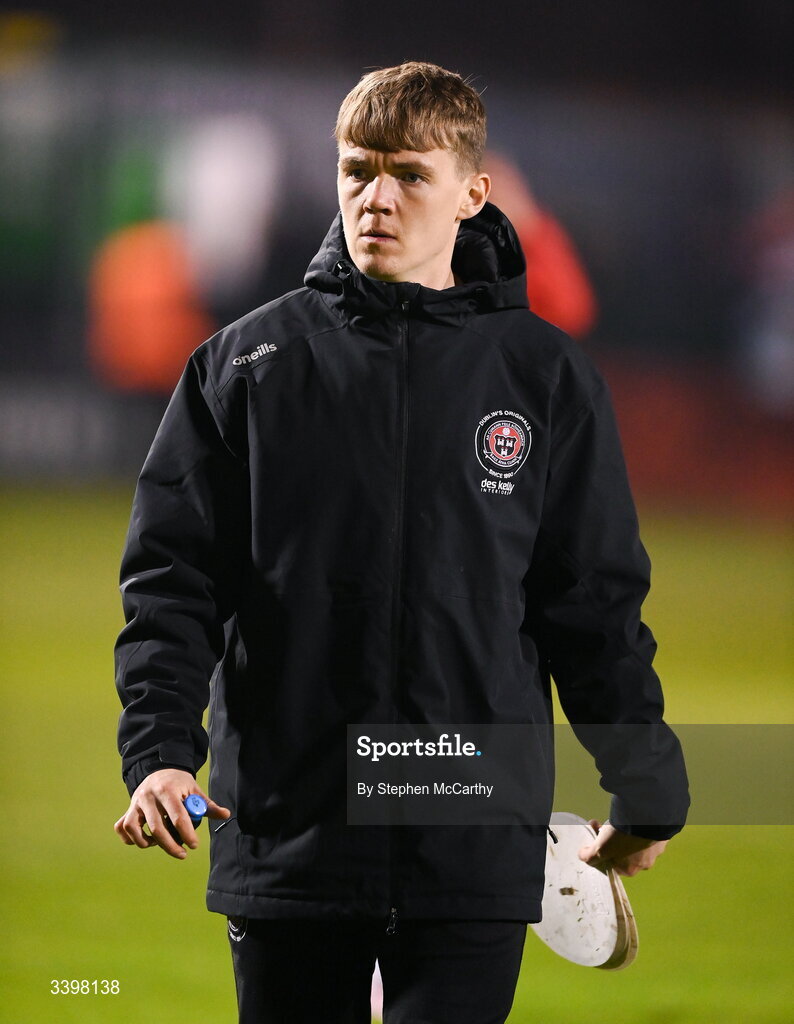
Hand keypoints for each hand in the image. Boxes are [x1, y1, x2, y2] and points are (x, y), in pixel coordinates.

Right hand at [114, 769, 230, 859]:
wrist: (160, 770)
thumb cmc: (179, 783)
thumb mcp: (194, 790)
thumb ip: (208, 805)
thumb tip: (226, 815)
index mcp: (167, 790)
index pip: (177, 816)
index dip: (186, 833)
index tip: (194, 845)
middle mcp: (148, 796)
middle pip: (156, 827)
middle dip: (170, 845)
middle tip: (182, 854)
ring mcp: (135, 803)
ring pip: (134, 829)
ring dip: (146, 842)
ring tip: (160, 844)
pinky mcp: (128, 809)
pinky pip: (122, 827)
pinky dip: (130, 839)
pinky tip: (144, 841)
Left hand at [578, 819, 667, 876]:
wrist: (647, 819)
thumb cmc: (623, 837)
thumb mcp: (600, 849)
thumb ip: (590, 857)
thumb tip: (583, 856)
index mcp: (629, 870)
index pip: (611, 864)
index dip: (600, 852)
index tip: (595, 838)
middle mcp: (644, 863)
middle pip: (621, 852)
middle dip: (609, 839)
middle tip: (600, 825)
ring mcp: (653, 848)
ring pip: (632, 841)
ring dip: (621, 831)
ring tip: (614, 818)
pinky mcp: (660, 834)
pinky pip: (644, 830)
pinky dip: (635, 824)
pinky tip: (629, 815)